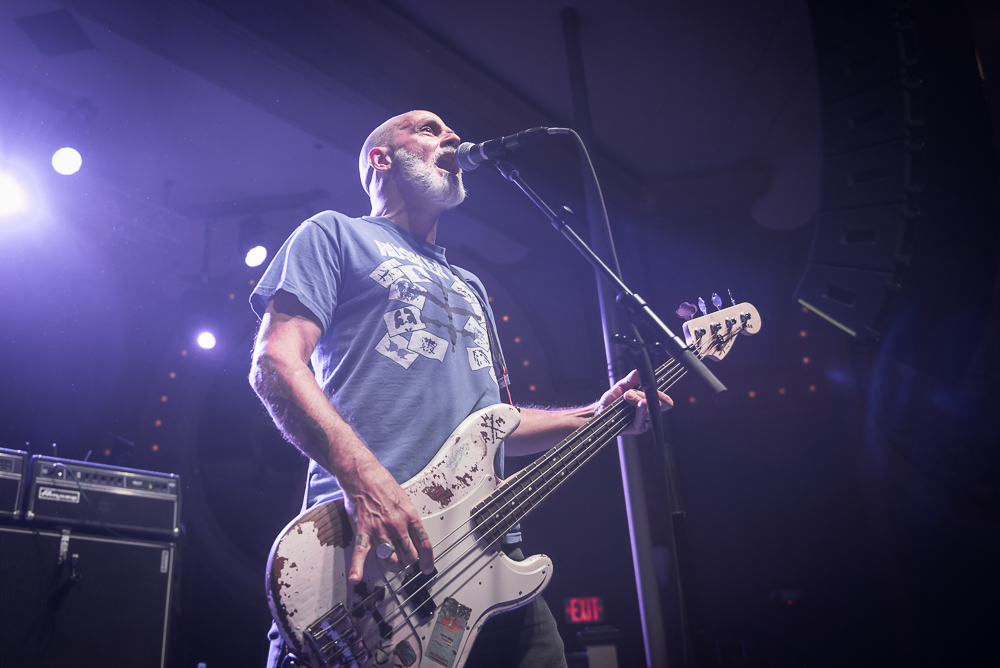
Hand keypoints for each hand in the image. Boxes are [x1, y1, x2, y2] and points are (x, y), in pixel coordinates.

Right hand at [340, 457, 433, 583]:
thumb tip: (413, 534)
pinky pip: (360, 552)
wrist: (363, 476)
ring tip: (394, 565)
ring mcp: (381, 530)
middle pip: (410, 555)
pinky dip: (357, 566)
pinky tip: (355, 577)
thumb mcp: (405, 500)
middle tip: (407, 560)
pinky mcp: (364, 531)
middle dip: (409, 561)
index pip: (424, 544)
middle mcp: (398, 525)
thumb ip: (408, 519)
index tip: (428, 568)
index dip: (428, 559)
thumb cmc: (383, 485)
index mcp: (410, 516)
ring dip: (394, 565)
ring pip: (392, 559)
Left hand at [595, 369, 672, 434]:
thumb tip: (638, 371)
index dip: (664, 397)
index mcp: (647, 402)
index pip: (663, 401)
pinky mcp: (636, 428)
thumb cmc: (611, 400)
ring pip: (648, 411)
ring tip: (628, 396)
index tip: (657, 389)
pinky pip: (641, 420)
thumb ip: (631, 379)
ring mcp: (643, 421)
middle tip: (630, 392)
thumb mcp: (621, 386)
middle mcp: (646, 412)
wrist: (599, 411)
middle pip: (657, 405)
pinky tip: (640, 404)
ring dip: (639, 400)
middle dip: (645, 395)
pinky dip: (641, 411)